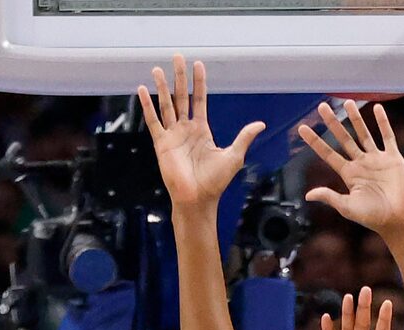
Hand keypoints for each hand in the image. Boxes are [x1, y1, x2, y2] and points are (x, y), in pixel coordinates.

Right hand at [138, 55, 263, 210]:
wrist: (198, 200)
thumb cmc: (215, 183)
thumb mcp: (233, 156)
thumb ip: (244, 137)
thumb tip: (260, 124)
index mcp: (202, 130)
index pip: (199, 100)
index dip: (199, 83)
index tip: (198, 64)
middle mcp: (186, 130)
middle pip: (181, 97)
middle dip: (180, 77)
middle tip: (177, 57)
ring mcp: (173, 136)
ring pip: (166, 105)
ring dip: (162, 87)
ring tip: (158, 69)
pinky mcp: (162, 144)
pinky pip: (154, 121)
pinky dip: (148, 106)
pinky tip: (143, 90)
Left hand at [298, 98, 403, 235]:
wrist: (399, 220)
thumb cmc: (373, 217)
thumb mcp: (348, 208)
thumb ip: (330, 197)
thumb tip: (308, 194)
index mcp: (349, 175)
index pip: (328, 154)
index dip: (315, 142)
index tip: (302, 128)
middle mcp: (361, 164)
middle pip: (344, 139)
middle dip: (333, 123)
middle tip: (322, 106)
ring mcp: (377, 159)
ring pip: (363, 134)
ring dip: (356, 118)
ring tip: (348, 102)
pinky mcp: (393, 158)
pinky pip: (387, 136)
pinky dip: (383, 122)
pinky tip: (377, 109)